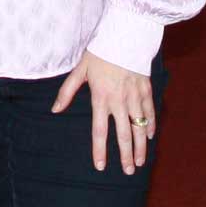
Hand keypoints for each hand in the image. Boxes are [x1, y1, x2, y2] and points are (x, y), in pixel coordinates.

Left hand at [51, 52, 155, 174]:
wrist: (124, 35)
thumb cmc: (99, 53)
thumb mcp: (79, 70)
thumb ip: (67, 92)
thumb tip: (54, 110)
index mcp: (101, 98)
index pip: (100, 131)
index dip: (100, 150)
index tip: (101, 166)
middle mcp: (119, 101)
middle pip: (124, 134)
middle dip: (125, 155)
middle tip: (128, 171)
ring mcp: (135, 96)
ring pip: (140, 127)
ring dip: (140, 146)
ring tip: (139, 162)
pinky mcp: (146, 89)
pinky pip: (150, 112)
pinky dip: (151, 125)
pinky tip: (150, 137)